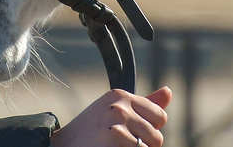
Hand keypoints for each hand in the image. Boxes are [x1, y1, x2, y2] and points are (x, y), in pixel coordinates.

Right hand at [50, 87, 171, 146]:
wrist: (63, 145)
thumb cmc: (92, 132)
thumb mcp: (116, 112)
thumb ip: (145, 104)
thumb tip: (169, 92)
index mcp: (121, 95)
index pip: (160, 116)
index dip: (148, 129)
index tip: (128, 131)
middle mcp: (120, 105)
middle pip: (157, 136)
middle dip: (143, 145)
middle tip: (119, 143)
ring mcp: (117, 121)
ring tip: (114, 146)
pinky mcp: (116, 138)